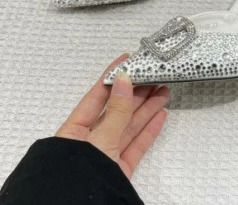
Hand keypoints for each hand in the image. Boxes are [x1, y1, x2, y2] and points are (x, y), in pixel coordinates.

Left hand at [56, 54, 168, 178]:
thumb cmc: (78, 177)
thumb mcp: (100, 140)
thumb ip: (117, 111)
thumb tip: (125, 79)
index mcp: (74, 131)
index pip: (96, 96)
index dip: (113, 77)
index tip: (127, 59)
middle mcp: (89, 142)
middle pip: (116, 110)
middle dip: (136, 91)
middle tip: (154, 74)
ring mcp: (105, 157)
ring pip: (129, 126)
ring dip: (147, 107)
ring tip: (163, 90)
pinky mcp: (119, 172)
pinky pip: (136, 146)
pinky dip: (149, 131)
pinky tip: (160, 115)